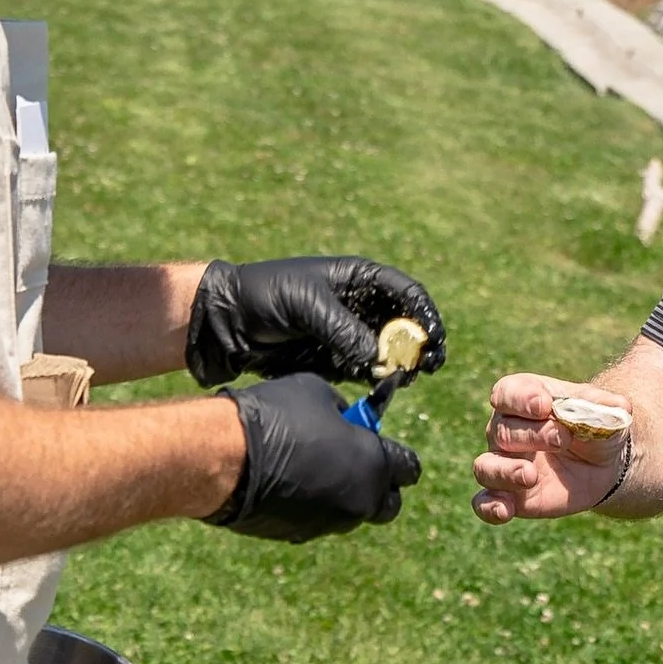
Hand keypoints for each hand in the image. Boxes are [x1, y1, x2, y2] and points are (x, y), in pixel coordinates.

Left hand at [185, 257, 446, 386]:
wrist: (229, 321)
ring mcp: (349, 333)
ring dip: (401, 365)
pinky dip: (377, 378)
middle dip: (419, 345)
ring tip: (405, 378)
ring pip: (388, 351)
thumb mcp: (306, 305)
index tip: (433, 338)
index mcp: (357, 278)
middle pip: (404, 325)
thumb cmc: (266, 296)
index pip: (405, 293)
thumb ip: (343, 328)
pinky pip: (366, 370)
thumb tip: (377, 356)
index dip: (425, 314)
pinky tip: (381, 385)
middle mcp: (359, 305)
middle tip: (428, 366)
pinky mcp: (336, 359)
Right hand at [211, 373, 421, 542]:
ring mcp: (328, 524)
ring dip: (343, 494)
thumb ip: (342, 413)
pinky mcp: (298, 535)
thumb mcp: (318, 394)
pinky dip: (312, 505)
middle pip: (387, 503)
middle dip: (378, 485)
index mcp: (374, 465)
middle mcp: (359, 502)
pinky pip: (316, 521)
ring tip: (313, 467)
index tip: (379, 441)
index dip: (396, 455)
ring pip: (350, 513)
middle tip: (355, 461)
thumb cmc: (275, 417)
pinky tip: (286, 482)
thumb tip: (345, 422)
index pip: (408, 469)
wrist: (223, 459)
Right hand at [472, 374, 630, 525]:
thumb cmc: (596, 428)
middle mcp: (505, 431)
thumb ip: (608, 408)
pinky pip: (484, 503)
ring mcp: (503, 464)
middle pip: (502, 430)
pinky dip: (490, 507)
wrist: (603, 464)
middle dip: (532, 435)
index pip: (507, 393)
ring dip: (505, 471)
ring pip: (485, 467)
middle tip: (563, 440)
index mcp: (524, 400)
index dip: (521, 399)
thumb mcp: (607, 414)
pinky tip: (505, 511)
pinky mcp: (509, 496)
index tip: (544, 405)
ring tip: (531, 475)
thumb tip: (621, 407)